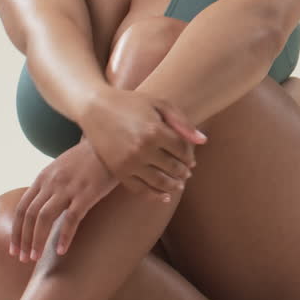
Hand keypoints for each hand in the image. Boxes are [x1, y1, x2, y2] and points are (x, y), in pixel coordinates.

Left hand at [10, 136, 116, 259]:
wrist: (112, 143)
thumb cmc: (91, 156)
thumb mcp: (64, 166)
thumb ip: (52, 183)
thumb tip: (45, 203)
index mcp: (44, 177)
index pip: (22, 208)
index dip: (16, 231)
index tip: (14, 249)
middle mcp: (52, 182)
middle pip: (29, 215)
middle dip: (23, 240)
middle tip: (23, 259)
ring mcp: (69, 187)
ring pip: (44, 218)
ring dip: (37, 240)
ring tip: (35, 258)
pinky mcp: (88, 193)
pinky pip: (72, 218)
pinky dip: (64, 236)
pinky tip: (61, 250)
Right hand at [81, 87, 206, 196]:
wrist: (95, 108)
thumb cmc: (131, 103)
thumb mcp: (159, 104)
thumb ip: (182, 123)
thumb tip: (203, 141)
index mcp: (155, 130)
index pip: (182, 150)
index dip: (190, 156)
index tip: (191, 159)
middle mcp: (142, 148)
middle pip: (173, 167)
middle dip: (183, 172)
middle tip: (187, 174)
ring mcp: (129, 162)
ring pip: (159, 182)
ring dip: (173, 186)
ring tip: (178, 185)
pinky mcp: (117, 171)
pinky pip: (139, 189)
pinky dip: (154, 195)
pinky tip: (164, 197)